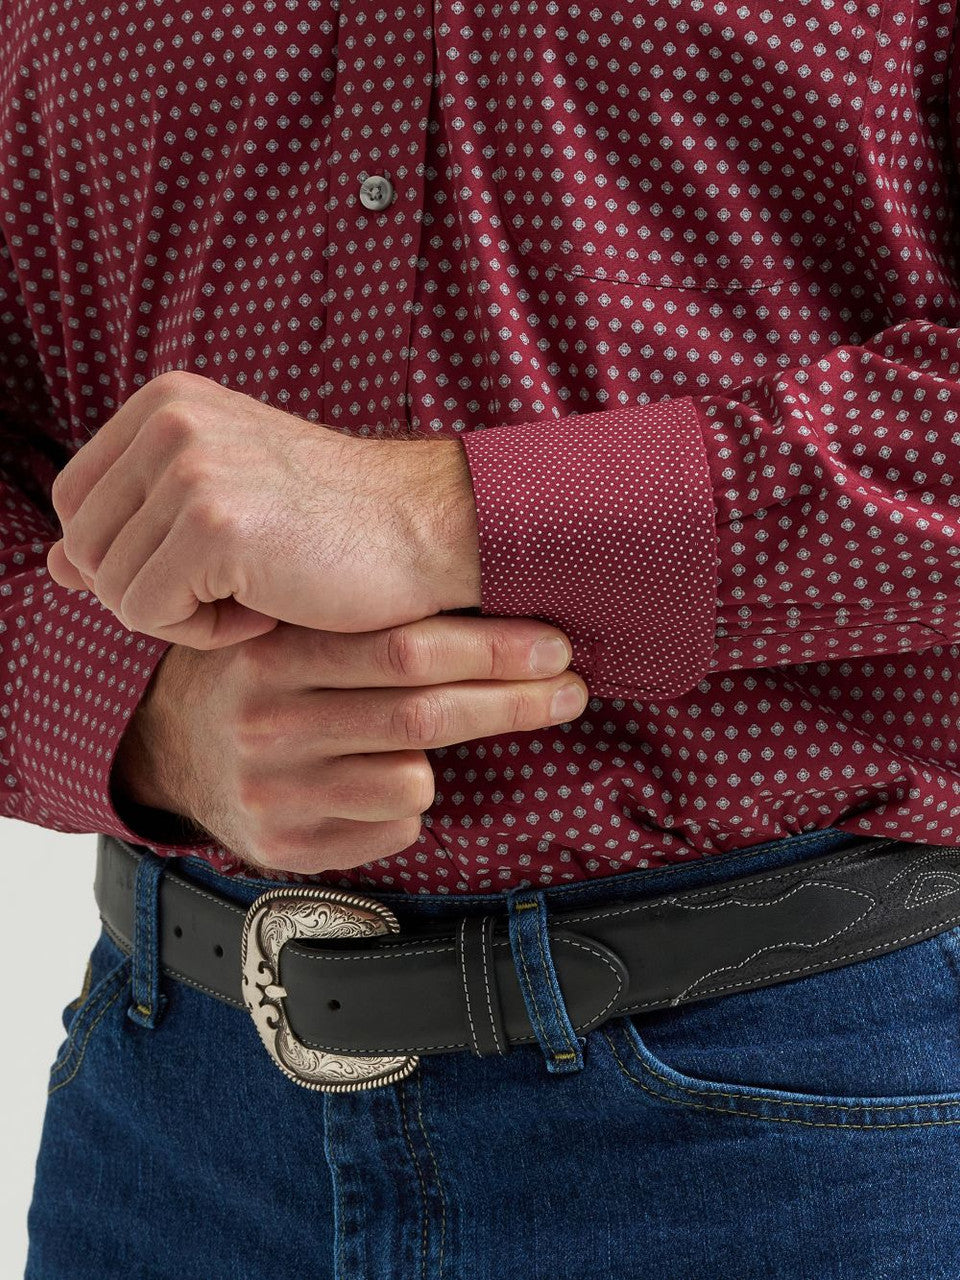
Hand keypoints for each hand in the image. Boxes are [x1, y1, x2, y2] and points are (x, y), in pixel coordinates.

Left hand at [46, 370, 480, 648]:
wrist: (427, 528)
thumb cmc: (334, 525)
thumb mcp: (223, 507)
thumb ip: (135, 527)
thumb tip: (51, 568)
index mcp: (166, 402)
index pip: (76, 502)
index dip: (128, 557)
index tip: (208, 565)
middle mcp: (169, 420)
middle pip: (84, 547)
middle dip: (150, 591)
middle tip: (235, 587)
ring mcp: (190, 468)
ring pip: (111, 587)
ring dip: (181, 615)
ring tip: (257, 592)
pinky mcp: (213, 525)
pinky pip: (149, 615)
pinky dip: (204, 635)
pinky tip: (267, 609)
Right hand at [111, 616, 587, 874]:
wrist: (175, 751)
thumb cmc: (263, 676)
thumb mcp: (289, 628)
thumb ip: (362, 620)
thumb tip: (488, 588)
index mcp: (272, 653)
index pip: (404, 649)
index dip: (493, 649)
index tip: (554, 647)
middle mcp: (266, 724)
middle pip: (422, 715)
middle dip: (513, 701)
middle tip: (569, 689)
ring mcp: (273, 791)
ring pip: (414, 779)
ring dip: (450, 757)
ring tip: (439, 733)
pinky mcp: (285, 845)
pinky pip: (394, 827)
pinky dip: (409, 803)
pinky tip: (381, 777)